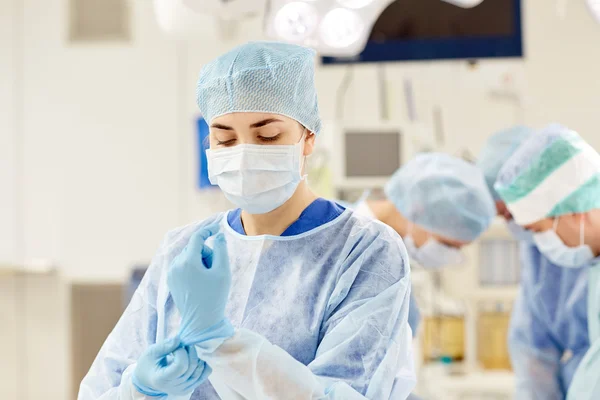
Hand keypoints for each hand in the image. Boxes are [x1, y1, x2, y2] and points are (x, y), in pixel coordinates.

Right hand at [133, 337, 210, 396]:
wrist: (147, 378)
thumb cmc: (148, 364)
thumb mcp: (151, 352)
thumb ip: (165, 346)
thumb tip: (179, 338)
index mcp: (162, 379)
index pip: (181, 366)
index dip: (181, 352)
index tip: (175, 346)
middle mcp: (174, 387)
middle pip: (192, 367)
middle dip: (190, 351)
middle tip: (183, 345)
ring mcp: (183, 389)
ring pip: (200, 371)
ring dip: (196, 357)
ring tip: (187, 352)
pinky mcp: (189, 388)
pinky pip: (203, 375)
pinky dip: (203, 365)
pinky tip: (195, 359)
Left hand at [168, 225, 231, 344]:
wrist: (201, 322)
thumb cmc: (215, 296)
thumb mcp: (223, 271)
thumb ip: (221, 249)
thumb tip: (217, 235)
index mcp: (188, 262)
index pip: (197, 238)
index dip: (208, 230)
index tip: (218, 228)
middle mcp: (176, 265)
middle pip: (194, 247)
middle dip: (207, 253)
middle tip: (215, 270)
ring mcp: (171, 272)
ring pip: (189, 255)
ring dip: (200, 261)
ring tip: (207, 278)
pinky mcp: (171, 279)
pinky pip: (183, 264)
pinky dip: (193, 267)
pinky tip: (199, 282)